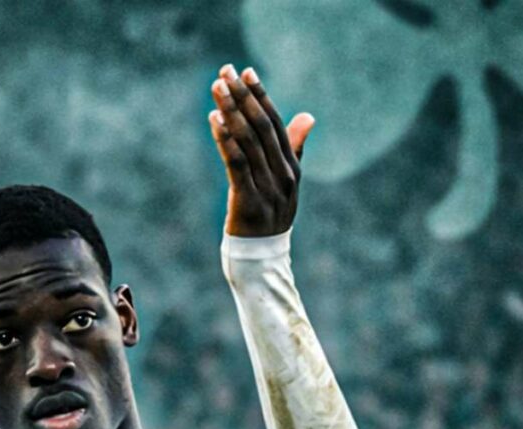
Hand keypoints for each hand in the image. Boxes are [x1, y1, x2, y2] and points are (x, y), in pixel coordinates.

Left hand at [208, 64, 314, 236]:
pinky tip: (214, 120)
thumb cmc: (269, 219)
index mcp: (293, 168)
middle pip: (261, 127)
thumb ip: (294, 149)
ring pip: (248, 141)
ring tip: (216, 89)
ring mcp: (268, 188)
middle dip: (242, 96)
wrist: (263, 262)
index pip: (276, 123)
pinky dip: (225, 140)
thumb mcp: (286, 184)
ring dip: (230, 111)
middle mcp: (283, 175)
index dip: (260, 95)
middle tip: (225, 72)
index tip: (245, 71)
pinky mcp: (249, 201)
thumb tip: (308, 116)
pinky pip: (237, 164)